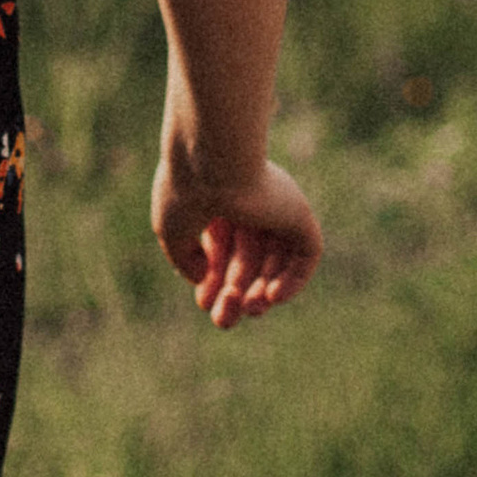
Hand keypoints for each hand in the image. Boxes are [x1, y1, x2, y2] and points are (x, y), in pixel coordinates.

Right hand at [152, 148, 321, 327]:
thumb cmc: (186, 192)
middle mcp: (248, 203)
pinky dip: (293, 282)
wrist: (213, 162)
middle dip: (237, 293)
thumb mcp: (171, 229)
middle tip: (224, 315)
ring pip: (276, 262)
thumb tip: (204, 278)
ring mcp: (276, 210)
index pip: (221, 249)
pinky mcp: (299, 215)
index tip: (204, 301)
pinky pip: (305, 256)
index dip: (213, 281)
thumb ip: (185, 257)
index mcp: (217, 201)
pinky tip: (271, 296)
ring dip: (263, 293)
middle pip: (250, 261)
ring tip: (250, 308)